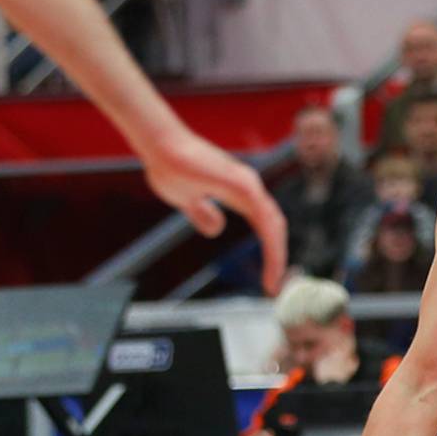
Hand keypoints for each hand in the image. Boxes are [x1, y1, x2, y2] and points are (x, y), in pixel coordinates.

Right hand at [138, 128, 288, 293]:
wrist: (159, 148)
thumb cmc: (169, 167)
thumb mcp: (187, 200)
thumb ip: (202, 214)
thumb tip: (217, 230)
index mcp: (240, 192)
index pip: (265, 224)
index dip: (270, 249)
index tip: (267, 277)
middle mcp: (250, 187)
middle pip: (274, 227)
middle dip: (278, 258)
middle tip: (275, 287)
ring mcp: (249, 184)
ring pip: (274, 226)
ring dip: (277, 256)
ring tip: (274, 284)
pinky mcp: (243, 186)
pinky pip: (265, 220)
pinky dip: (272, 244)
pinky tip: (272, 263)